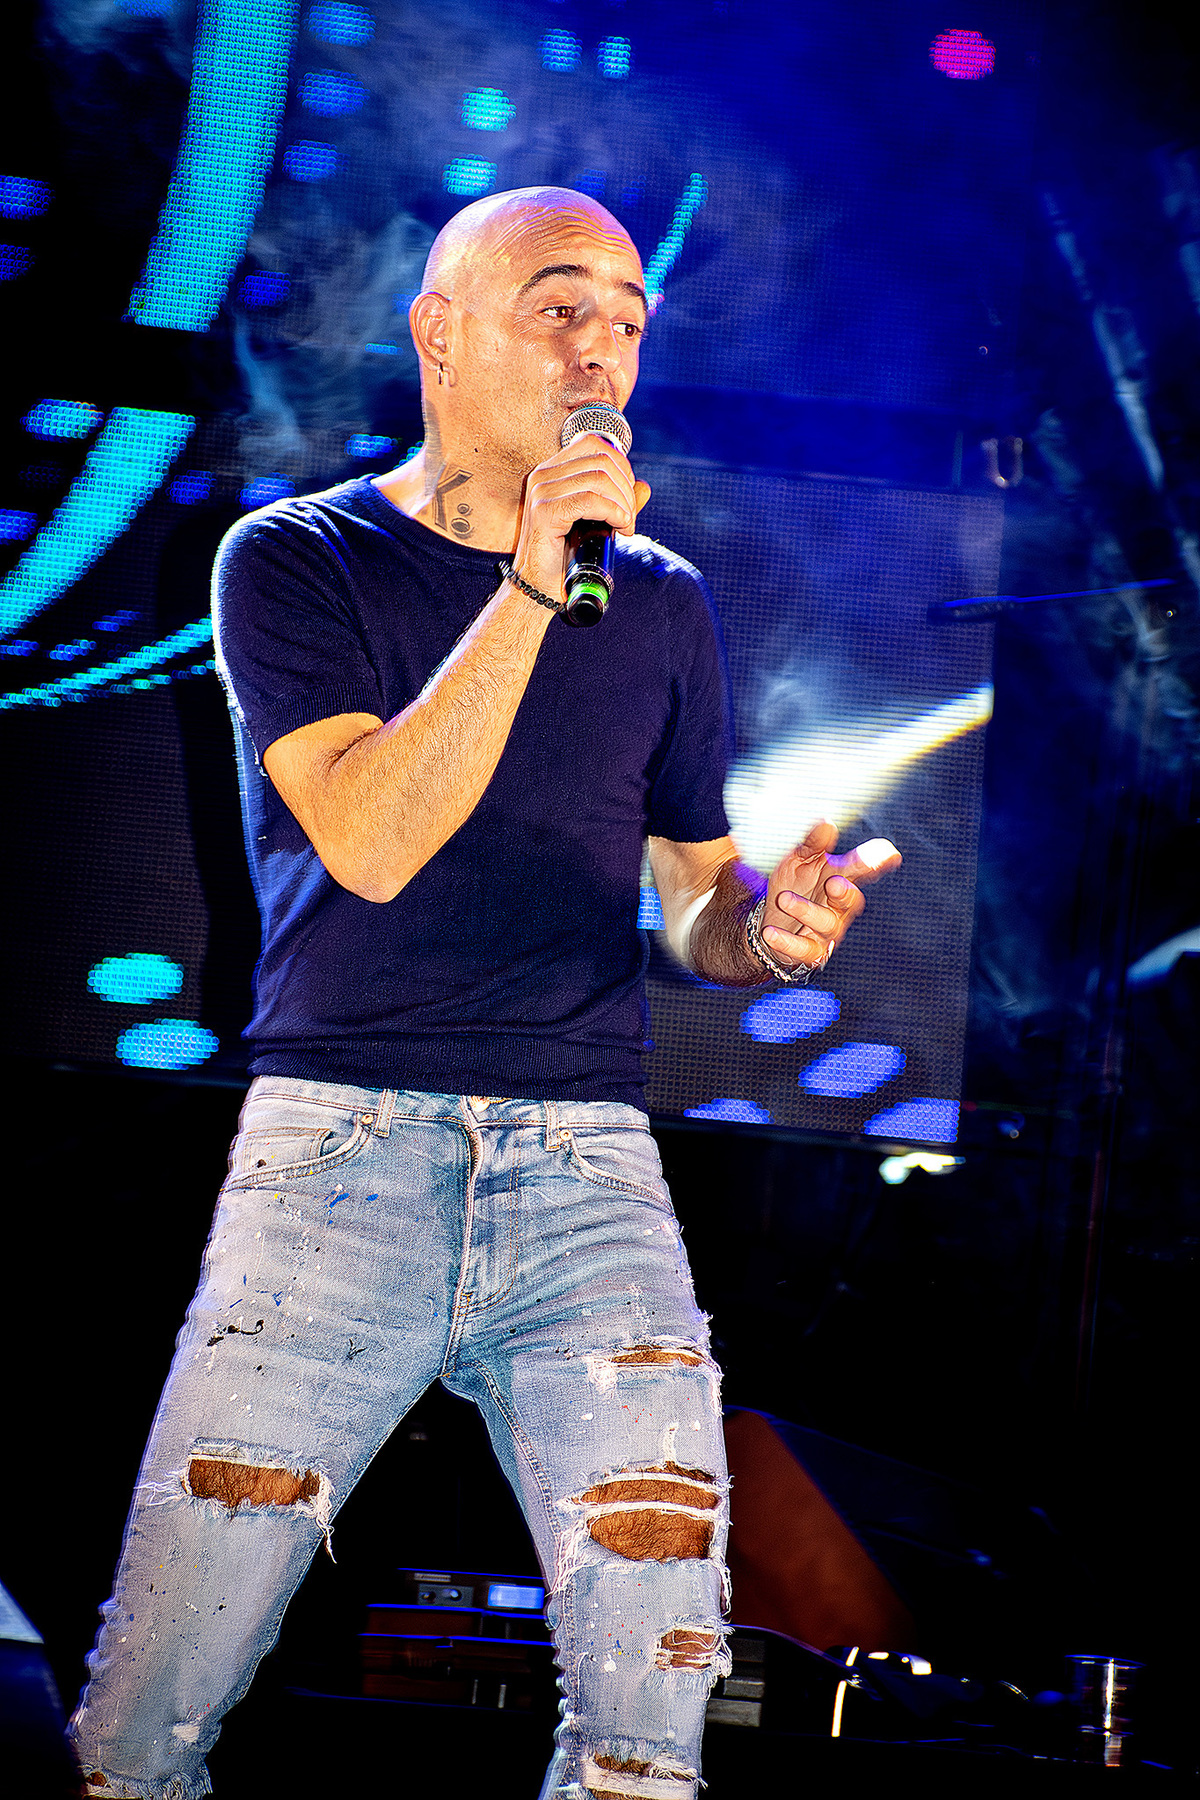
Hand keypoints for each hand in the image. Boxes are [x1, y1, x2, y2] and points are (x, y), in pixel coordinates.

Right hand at [512, 433, 650, 600]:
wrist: (538, 587)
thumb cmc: (564, 557)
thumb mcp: (595, 523)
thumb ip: (617, 502)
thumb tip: (644, 487)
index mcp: (552, 470)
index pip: (594, 443)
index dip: (621, 465)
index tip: (627, 497)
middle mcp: (543, 475)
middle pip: (601, 459)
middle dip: (626, 488)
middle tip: (630, 518)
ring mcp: (541, 492)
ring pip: (599, 479)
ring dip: (622, 503)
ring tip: (626, 526)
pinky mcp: (544, 512)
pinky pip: (589, 501)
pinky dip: (612, 512)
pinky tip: (619, 526)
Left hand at [760, 819, 900, 972]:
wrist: (772, 922)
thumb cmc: (794, 886)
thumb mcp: (798, 861)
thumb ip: (811, 844)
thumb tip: (826, 822)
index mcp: (840, 879)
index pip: (864, 870)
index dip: (878, 863)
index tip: (889, 855)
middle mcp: (839, 907)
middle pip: (851, 901)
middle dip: (845, 893)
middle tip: (833, 882)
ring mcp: (826, 931)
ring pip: (825, 924)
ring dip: (805, 911)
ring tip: (784, 899)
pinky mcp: (810, 952)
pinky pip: (803, 950)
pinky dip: (786, 941)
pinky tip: (771, 932)